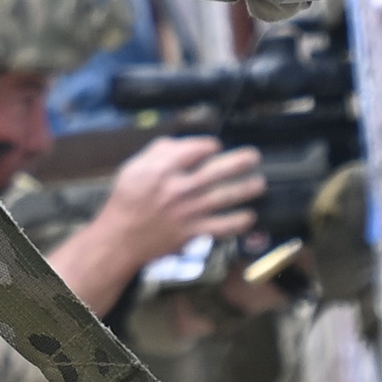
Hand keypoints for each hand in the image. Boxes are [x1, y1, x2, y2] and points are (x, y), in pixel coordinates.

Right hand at [93, 134, 266, 265]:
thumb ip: (158, 152)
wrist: (121, 238)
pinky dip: (238, 222)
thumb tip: (183, 144)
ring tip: (260, 183)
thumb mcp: (133, 167)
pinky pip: (221, 227)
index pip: (195, 149)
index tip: (216, 146)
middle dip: (240, 161)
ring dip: (246, 189)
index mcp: (162, 169)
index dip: (210, 145)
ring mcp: (188, 211)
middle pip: (217, 170)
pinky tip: (249, 216)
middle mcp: (178, 188)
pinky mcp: (193, 232)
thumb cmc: (127, 201)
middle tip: (254, 156)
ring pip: (224, 197)